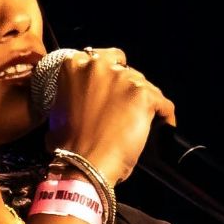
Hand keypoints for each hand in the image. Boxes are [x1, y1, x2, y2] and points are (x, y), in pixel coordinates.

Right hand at [42, 46, 177, 187]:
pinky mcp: (144, 95)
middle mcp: (99, 66)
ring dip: (143, 102)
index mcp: (75, 65)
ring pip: (144, 86)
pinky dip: (164, 115)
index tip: (112, 90)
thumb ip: (73, 95)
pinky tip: (161, 127)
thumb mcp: (59, 111)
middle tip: (123, 110)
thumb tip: (84, 100)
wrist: (84, 164)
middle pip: (125, 71)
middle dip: (126, 89)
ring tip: (140, 122)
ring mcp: (123, 79)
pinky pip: (163, 103)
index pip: (102, 59)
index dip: (109, 77)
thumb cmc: (69, 145)